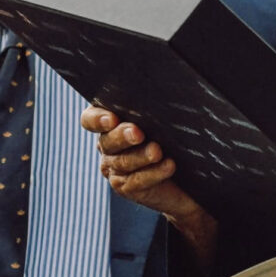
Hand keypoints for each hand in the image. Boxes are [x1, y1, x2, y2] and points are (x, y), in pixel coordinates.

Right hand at [81, 106, 216, 272]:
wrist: (185, 172)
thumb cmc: (173, 133)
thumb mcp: (162, 116)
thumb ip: (154, 106)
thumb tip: (164, 88)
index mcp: (110, 120)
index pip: (90, 119)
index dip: (97, 119)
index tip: (112, 119)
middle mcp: (107, 144)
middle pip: (107, 141)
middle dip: (123, 136)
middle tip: (138, 133)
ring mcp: (114, 168)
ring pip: (122, 162)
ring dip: (141, 155)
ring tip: (157, 151)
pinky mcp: (127, 187)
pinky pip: (136, 181)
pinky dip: (153, 173)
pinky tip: (168, 165)